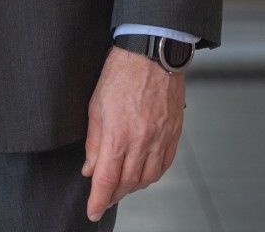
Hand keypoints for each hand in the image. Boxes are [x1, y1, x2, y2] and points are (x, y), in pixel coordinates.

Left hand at [81, 46, 185, 221]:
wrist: (151, 53)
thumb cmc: (121, 73)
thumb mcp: (95, 107)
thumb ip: (93, 142)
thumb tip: (90, 168)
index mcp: (117, 135)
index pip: (106, 180)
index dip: (98, 200)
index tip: (93, 211)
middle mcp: (141, 140)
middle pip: (127, 183)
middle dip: (113, 196)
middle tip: (104, 198)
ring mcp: (160, 138)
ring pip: (147, 178)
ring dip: (133, 187)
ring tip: (122, 185)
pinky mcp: (174, 133)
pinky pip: (164, 165)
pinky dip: (152, 174)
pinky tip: (143, 173)